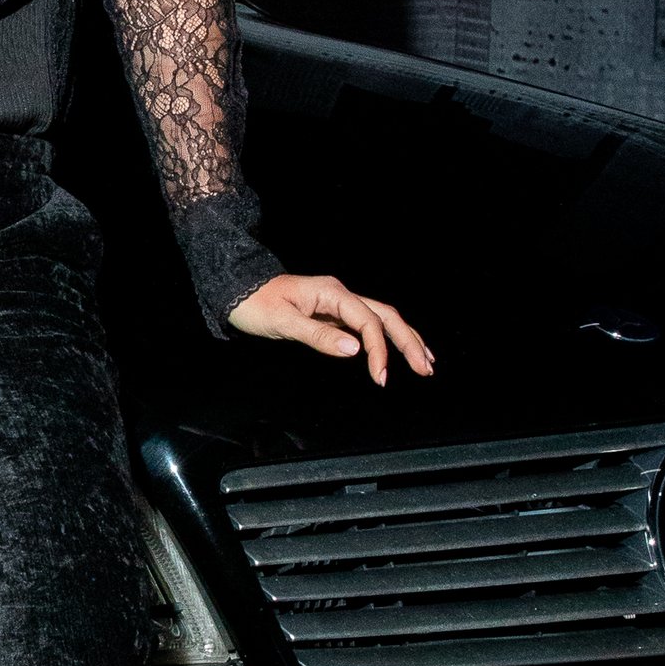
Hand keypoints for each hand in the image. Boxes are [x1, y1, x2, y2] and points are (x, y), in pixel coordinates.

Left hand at [226, 272, 435, 386]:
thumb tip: (354, 349)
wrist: (238, 288)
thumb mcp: (282, 322)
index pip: (368, 322)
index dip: (379, 350)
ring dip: (405, 338)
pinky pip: (368, 323)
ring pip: (381, 318)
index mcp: (331, 293)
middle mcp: (340, 294)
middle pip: (386, 316)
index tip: (381, 377)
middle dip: (408, 342)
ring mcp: (338, 302)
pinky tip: (397, 350)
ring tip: (425, 361)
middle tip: (426, 369)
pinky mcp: (334, 312)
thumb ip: (318, 336)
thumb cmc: (255, 304)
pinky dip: (387, 337)